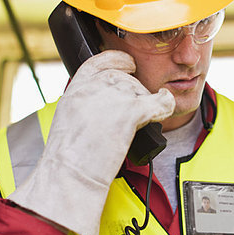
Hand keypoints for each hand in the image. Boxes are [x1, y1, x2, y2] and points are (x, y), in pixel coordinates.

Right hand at [8, 50, 174, 234]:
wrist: (69, 174)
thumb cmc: (67, 157)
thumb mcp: (68, 118)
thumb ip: (86, 104)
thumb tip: (103, 106)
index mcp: (77, 87)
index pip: (101, 61)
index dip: (119, 60)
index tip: (128, 64)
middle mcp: (95, 86)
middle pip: (126, 79)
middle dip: (134, 93)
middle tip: (132, 114)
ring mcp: (114, 97)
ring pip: (142, 91)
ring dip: (145, 103)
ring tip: (139, 124)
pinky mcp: (131, 112)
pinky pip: (159, 101)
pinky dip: (166, 103)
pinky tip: (166, 105)